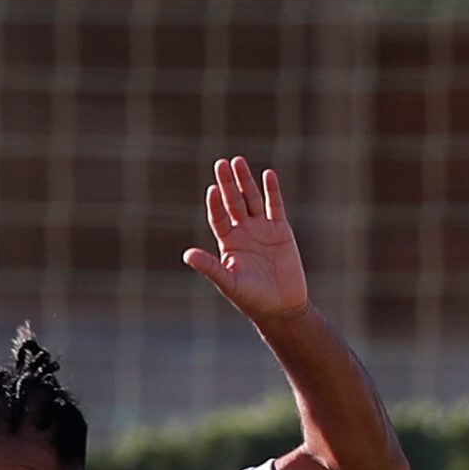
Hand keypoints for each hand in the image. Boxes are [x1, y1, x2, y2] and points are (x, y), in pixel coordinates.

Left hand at [182, 156, 309, 323]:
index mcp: (228, 244)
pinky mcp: (281, 230)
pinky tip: (267, 174)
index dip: (215, 203)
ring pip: (252, 199)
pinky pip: (275, 206)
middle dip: (227, 183)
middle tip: (221, 163)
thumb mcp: (229, 283)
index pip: (218, 217)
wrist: (282, 308)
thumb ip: (210, 267)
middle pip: (233, 202)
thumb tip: (187, 255)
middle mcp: (243, 233)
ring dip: (245, 181)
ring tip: (237, 161)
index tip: (212, 189)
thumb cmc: (252, 299)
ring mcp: (262, 229)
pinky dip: (272, 190)